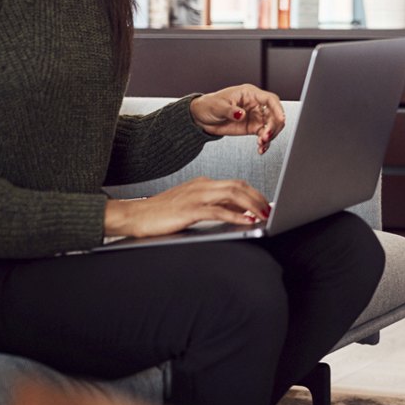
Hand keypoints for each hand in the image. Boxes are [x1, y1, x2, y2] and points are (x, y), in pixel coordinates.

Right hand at [104, 176, 271, 237]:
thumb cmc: (162, 214)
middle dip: (258, 198)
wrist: (134, 215)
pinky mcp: (188, 210)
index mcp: (203, 183)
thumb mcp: (193, 207)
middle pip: (238, 186)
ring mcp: (195, 196)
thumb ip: (215, 207)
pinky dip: (235, 215)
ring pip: (232, 194)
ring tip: (263, 215)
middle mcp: (201, 186)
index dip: (254, 194)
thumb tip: (241, 214)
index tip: (266, 204)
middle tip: (270, 210)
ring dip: (252, 205)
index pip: (236, 184)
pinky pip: (218, 210)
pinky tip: (246, 221)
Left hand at [190, 84, 284, 153]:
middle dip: (273, 126)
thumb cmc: (209, 105)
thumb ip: (231, 111)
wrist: (202, 117)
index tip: (281, 119)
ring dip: (270, 136)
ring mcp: (255, 117)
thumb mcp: (218, 106)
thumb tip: (242, 114)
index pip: (269, 99)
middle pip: (274, 114)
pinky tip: (261, 148)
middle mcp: (255, 105)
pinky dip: (265, 143)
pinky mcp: (252, 128)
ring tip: (262, 144)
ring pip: (271, 126)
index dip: (277, 108)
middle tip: (266, 136)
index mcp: (249, 94)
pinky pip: (264, 135)